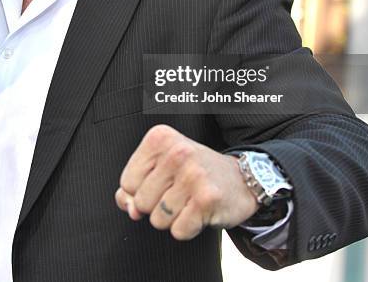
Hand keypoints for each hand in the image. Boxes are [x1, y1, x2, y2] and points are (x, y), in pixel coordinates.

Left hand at [115, 124, 258, 239]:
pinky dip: (187, 228)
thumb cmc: (193, 172)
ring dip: (172, 218)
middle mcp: (177, 152)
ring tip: (188, 201)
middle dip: (156, 206)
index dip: (140, 190)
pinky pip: (178, 231)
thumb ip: (133, 187)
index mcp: (160, 138)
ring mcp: (193, 174)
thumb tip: (128, 208)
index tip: (161, 181)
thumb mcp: (160, 168)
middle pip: (141, 202)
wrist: (240, 179)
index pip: (127, 182)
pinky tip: (199, 211)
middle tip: (177, 192)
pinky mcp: (207, 199)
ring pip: (158, 219)